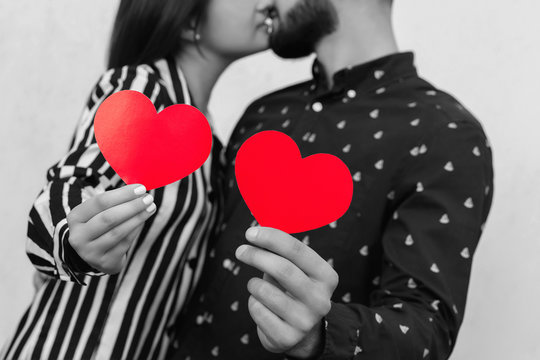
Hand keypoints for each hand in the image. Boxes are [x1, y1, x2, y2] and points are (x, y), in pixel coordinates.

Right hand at [66, 184, 155, 273]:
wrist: (94, 253)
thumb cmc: (100, 224)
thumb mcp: (99, 211)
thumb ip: (115, 200)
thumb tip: (139, 188)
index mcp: (75, 217)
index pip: (100, 202)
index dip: (122, 194)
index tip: (141, 188)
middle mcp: (79, 236)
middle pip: (109, 218)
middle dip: (132, 206)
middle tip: (148, 198)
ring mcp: (90, 252)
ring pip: (118, 232)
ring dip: (137, 218)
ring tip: (151, 207)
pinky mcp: (105, 262)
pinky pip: (124, 243)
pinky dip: (136, 230)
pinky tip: (143, 221)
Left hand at [235, 227, 338, 357]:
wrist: (300, 332)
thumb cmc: (292, 289)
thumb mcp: (295, 269)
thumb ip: (281, 249)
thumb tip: (258, 226)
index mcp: (326, 276)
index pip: (297, 250)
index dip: (271, 237)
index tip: (251, 232)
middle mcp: (321, 300)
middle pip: (282, 269)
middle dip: (256, 255)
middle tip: (241, 250)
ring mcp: (305, 321)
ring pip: (265, 291)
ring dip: (253, 283)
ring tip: (256, 285)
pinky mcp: (287, 338)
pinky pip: (257, 310)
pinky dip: (252, 302)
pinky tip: (261, 305)